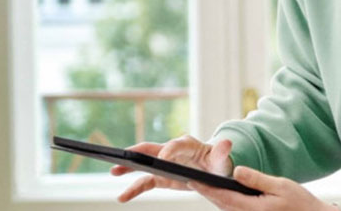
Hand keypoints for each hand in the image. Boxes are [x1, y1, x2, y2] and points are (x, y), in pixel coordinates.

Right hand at [111, 135, 233, 202]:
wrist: (213, 170)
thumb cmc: (217, 163)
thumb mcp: (222, 159)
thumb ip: (222, 152)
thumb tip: (227, 143)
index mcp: (188, 145)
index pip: (177, 145)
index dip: (170, 150)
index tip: (162, 158)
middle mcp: (172, 151)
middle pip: (152, 148)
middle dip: (138, 151)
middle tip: (124, 155)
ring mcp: (164, 163)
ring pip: (144, 164)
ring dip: (129, 167)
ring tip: (113, 170)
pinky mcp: (161, 177)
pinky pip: (146, 182)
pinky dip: (134, 189)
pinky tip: (122, 197)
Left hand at [188, 165, 338, 210]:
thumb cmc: (300, 203)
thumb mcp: (280, 186)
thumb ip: (256, 179)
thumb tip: (237, 171)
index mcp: (253, 209)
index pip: (224, 197)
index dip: (206, 188)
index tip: (192, 180)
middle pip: (221, 204)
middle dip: (206, 192)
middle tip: (189, 180)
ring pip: (226, 208)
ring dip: (214, 197)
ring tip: (200, 183)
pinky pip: (234, 210)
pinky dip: (225, 201)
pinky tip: (220, 193)